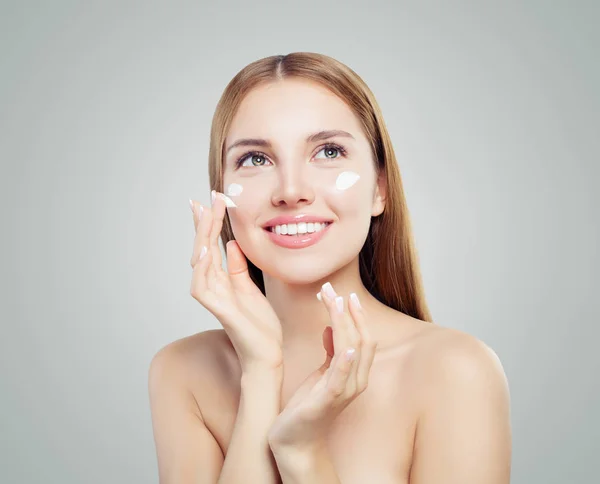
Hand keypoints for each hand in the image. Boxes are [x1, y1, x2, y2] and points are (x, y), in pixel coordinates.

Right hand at [189, 191, 282, 372]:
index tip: (209, 200)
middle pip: (201, 249)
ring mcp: (214, 298)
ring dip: (200, 238)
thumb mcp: (250, 288)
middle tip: (205, 199)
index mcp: (222, 280)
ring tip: (204, 214)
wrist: (268, 354)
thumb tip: (233, 244)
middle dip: (203, 223)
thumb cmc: (260, 326)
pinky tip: (205, 251)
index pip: (211, 246)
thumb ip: (238, 268)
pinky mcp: (220, 311)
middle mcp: (213, 287)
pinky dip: (201, 269)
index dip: (208, 224)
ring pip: (199, 263)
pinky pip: (203, 287)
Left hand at [267, 283, 376, 449]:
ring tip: (333, 302)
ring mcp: (344, 392)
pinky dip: (346, 362)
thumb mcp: (322, 373)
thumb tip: (332, 325)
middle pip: (360, 339)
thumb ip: (331, 351)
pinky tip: (347, 347)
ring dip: (343, 324)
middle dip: (347, 312)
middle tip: (332, 289)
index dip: (354, 314)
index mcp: (355, 373)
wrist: (294, 441)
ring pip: (351, 351)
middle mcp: (356, 381)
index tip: (341, 293)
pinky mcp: (327, 402)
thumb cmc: (308, 406)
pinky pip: (341, 379)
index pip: (363, 337)